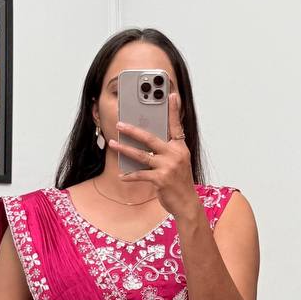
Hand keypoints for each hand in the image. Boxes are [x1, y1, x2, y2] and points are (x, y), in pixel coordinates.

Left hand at [107, 92, 198, 220]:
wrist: (187, 204)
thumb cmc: (180, 183)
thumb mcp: (178, 163)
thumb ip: (167, 150)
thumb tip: (147, 141)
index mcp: (180, 148)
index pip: (176, 125)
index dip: (174, 110)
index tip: (171, 94)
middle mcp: (176, 155)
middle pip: (151, 138)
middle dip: (133, 130)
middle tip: (120, 124)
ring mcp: (168, 167)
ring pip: (141, 155)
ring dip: (124, 149)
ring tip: (113, 143)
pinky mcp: (161, 180)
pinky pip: (140, 174)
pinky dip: (130, 175)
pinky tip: (122, 174)